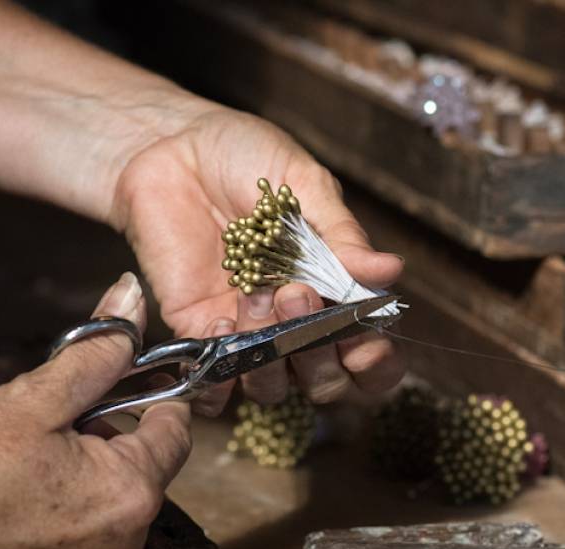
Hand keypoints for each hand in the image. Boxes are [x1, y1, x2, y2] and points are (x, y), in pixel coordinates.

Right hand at [0, 274, 189, 548]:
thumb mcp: (31, 400)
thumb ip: (96, 353)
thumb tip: (132, 301)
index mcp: (132, 495)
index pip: (176, 431)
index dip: (154, 395)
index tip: (126, 376)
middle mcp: (125, 544)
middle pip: (144, 468)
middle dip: (110, 433)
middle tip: (54, 415)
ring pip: (111, 502)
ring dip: (85, 471)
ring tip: (27, 455)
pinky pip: (81, 535)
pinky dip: (63, 509)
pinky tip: (16, 493)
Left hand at [110, 106, 405, 412]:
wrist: (173, 144)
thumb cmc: (246, 156)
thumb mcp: (306, 186)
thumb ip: (343, 237)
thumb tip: (391, 271)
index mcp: (335, 290)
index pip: (368, 354)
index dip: (375, 363)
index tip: (364, 341)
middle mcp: (296, 321)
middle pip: (326, 383)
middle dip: (319, 352)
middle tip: (299, 292)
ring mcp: (248, 330)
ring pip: (273, 388)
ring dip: (273, 354)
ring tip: (259, 295)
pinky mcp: (198, 329)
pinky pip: (216, 378)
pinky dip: (225, 366)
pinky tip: (223, 320)